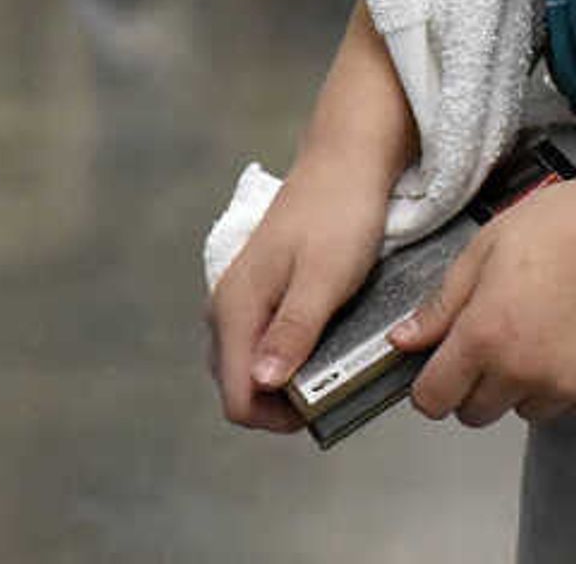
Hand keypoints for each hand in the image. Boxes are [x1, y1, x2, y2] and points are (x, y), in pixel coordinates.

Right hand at [206, 159, 395, 432]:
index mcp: (235, 307)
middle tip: (331, 388)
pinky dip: (287, 352)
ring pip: (250, 363)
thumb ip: (292, 330)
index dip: (275, 418)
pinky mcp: (261, 288)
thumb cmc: (340, 214)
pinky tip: (323, 341)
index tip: (321, 408)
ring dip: (284, 378)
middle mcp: (227, 306)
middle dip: (280, 402)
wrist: (348, 158)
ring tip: (330, 366)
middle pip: (238, 385)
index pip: (236, 397)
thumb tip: (262, 383)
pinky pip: (262, 338)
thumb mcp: (325, 277)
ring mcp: (241, 296)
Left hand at [397, 168, 575, 428]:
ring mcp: (568, 386)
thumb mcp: (488, 246)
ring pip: (523, 411)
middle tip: (498, 337)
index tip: (442, 366)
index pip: (433, 400)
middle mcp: (524, 371)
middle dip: (475, 384)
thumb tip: (403, 341)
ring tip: (544, 330)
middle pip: (474, 413)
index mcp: (485, 334)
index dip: (431, 383)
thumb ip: (442, 303)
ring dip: (522, 385)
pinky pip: (566, 406)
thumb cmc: (569, 221)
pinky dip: (564, 383)